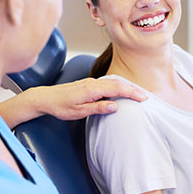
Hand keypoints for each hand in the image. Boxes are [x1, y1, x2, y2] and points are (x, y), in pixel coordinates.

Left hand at [0, 78, 146, 127]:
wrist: (45, 98)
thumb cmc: (60, 106)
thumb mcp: (78, 112)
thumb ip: (98, 108)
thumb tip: (115, 106)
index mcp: (92, 89)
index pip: (117, 89)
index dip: (132, 93)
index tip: (143, 98)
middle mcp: (94, 82)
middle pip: (119, 83)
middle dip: (134, 89)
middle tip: (146, 96)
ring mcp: (92, 82)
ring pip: (115, 81)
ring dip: (128, 86)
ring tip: (139, 93)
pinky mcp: (90, 83)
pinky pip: (109, 82)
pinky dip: (120, 86)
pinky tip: (123, 90)